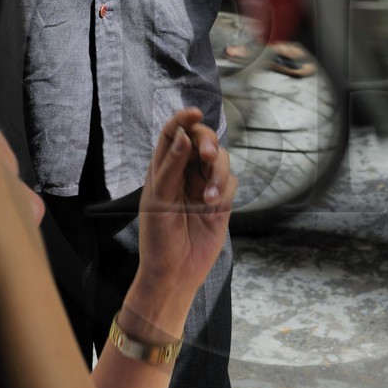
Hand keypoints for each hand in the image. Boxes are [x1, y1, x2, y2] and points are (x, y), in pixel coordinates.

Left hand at [123, 110, 234, 335]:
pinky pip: (230, 181)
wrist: (173, 273)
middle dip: (208, 141)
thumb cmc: (157, 239)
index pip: (174, 134)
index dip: (183, 119)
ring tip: (210, 196)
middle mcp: (185, 173)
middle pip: (202, 140)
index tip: (194, 113)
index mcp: (163, 169)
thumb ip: (170, 167)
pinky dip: (225, 188)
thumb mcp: (158, 201)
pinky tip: (214, 205)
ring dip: (217, 171)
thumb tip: (184, 135)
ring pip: (220, 159)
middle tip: (207, 153)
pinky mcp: (221, 202)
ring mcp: (204, 187)